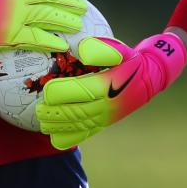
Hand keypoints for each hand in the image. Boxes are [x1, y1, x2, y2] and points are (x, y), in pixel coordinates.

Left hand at [36, 32, 186, 148]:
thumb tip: (80, 50)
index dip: (62, 92)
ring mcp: (105, 117)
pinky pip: (85, 134)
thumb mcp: (119, 49)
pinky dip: (69, 137)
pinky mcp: (104, 124)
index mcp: (107, 85)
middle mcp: (106, 105)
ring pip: (78, 125)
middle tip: (38, 109)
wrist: (148, 78)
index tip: (46, 90)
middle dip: (55, 112)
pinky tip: (54, 136)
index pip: (81, 91)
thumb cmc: (128, 60)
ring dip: (58, 126)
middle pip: (76, 112)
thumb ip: (100, 49)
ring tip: (42, 122)